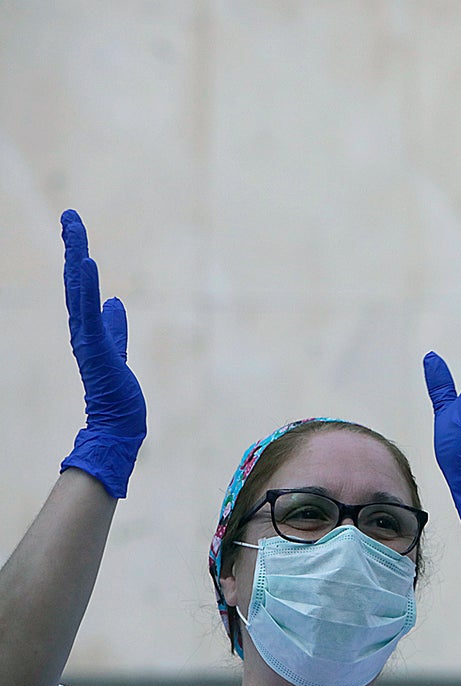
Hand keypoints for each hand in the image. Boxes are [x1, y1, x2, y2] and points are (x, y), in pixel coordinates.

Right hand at [58, 210, 145, 498]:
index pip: (81, 285)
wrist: (119, 425)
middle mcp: (82, 329)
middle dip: (73, 246)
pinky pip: (88, 312)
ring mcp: (87, 338)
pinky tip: (84, 262)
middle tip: (70, 214)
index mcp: (88, 328)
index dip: (77, 256)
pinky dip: (85, 286)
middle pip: (75, 280)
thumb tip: (114, 303)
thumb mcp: (117, 349)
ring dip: (76, 256)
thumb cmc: (117, 394)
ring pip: (78, 290)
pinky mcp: (95, 348)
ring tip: (73, 227)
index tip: (75, 228)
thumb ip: (115, 327)